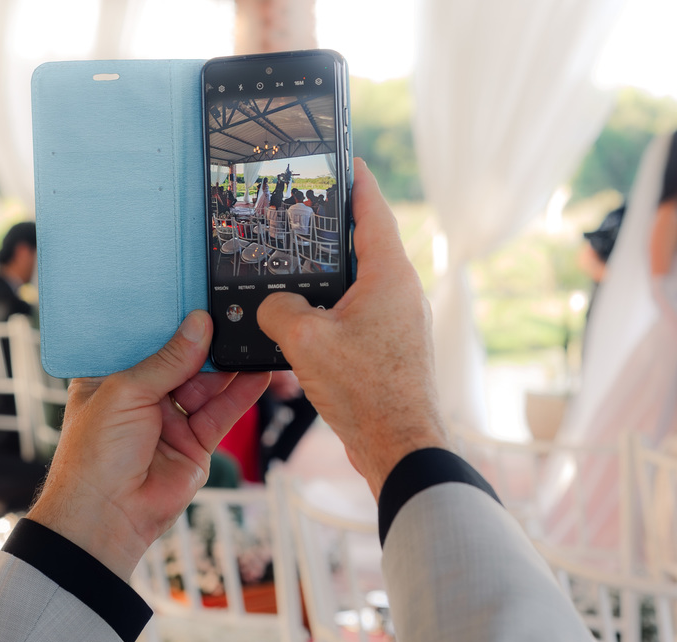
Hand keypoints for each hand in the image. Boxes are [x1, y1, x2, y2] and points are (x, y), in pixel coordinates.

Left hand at [28, 311, 270, 579]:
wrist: (106, 517)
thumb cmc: (95, 454)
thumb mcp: (126, 392)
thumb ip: (168, 360)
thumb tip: (200, 324)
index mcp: (111, 377)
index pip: (146, 340)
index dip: (171, 320)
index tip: (197, 296)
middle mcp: (142, 396)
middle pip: (182, 360)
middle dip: (207, 340)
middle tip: (235, 313)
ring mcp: (171, 420)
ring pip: (207, 384)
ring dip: (229, 364)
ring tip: (254, 337)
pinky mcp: (196, 443)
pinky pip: (222, 412)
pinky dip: (241, 393)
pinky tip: (257, 371)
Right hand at [257, 158, 447, 497]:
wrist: (401, 447)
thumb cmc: (366, 392)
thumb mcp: (305, 341)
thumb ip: (280, 310)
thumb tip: (274, 307)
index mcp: (389, 276)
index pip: (373, 211)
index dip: (357, 182)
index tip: (346, 159)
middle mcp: (402, 294)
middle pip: (366, 246)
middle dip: (335, 230)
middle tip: (305, 213)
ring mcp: (400, 323)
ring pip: (360, 286)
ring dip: (331, 278)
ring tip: (297, 269)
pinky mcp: (392, 350)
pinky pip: (359, 316)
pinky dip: (334, 311)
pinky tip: (306, 323)